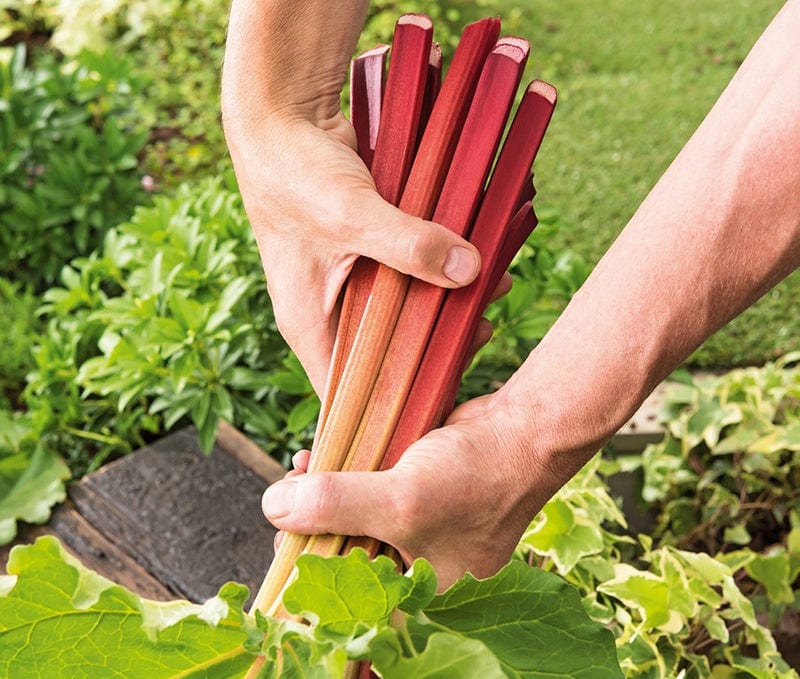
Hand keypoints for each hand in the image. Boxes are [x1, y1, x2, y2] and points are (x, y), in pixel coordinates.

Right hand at [224, 110, 480, 395]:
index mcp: (309, 325)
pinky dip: (438, 270)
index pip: (351, 391)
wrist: (281, 116)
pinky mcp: (369, 254)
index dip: (393, 403)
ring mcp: (349, 283)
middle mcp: (328, 312)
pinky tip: (475, 262)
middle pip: (386, 353)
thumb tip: (469, 270)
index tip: (444, 393)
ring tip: (488, 292)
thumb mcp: (350, 214)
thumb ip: (407, 244)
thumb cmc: (293, 171)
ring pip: (402, 313)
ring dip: (443, 304)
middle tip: (479, 332)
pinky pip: (408, 275)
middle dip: (434, 345)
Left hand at [262, 385, 572, 588]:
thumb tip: (272, 506)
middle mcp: (414, 569)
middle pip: (343, 556)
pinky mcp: (414, 497)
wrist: (524, 432)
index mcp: (418, 595)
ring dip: (322, 496)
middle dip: (310, 525)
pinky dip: (343, 477)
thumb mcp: (402, 501)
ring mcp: (414, 530)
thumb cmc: (480, 480)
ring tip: (300, 469)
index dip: (307, 576)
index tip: (277, 546)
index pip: (347, 603)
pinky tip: (320, 458)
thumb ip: (336, 506)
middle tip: (284, 501)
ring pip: (352, 519)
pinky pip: (367, 494)